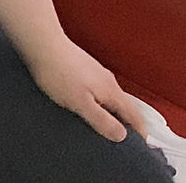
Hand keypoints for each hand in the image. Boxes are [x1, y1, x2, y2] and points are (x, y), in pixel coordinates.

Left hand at [24, 37, 146, 141]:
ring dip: (113, 111)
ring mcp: (96, 73)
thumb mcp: (80, 103)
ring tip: (109, 124)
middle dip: (128, 121)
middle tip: (126, 137)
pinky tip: (90, 104)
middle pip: (125, 105)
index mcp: (112, 91)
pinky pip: (98, 89)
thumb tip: (121, 135)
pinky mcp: (83, 69)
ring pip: (111, 97)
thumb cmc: (58, 73)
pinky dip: (100, 101)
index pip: (134, 114)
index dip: (140, 130)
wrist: (43, 44)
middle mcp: (108, 81)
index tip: (142, 142)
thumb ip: (101, 120)